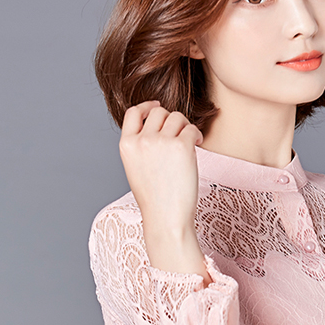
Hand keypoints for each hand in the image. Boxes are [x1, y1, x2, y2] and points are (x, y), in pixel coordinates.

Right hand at [119, 100, 203, 237]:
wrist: (166, 217)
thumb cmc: (155, 199)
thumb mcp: (136, 168)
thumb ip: (141, 146)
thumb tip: (158, 124)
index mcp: (126, 145)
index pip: (133, 113)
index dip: (146, 107)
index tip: (157, 107)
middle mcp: (142, 140)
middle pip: (158, 112)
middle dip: (170, 119)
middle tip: (179, 133)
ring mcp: (161, 142)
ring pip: (176, 117)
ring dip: (185, 126)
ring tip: (189, 141)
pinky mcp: (181, 146)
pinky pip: (191, 128)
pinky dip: (196, 134)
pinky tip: (197, 145)